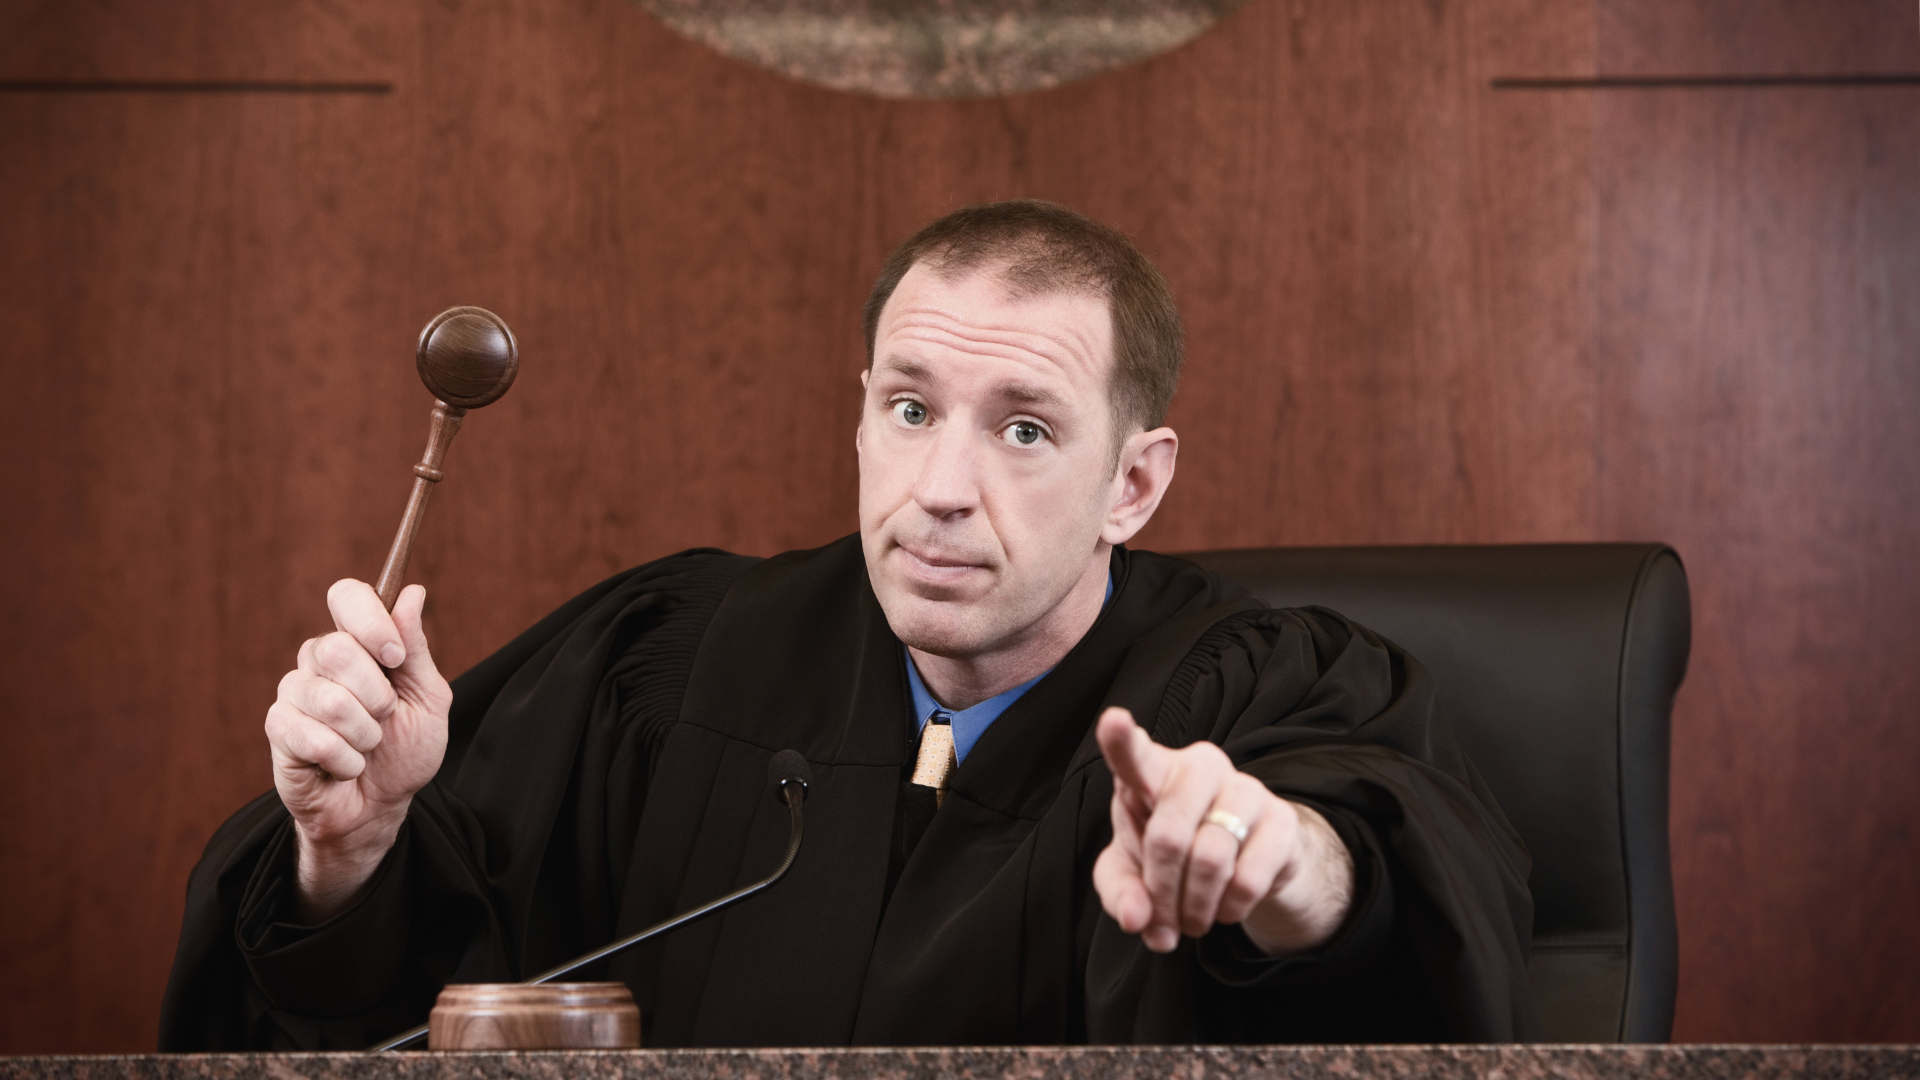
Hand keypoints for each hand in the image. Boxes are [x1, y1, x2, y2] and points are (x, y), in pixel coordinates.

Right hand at [265, 580, 450, 920]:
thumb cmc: (405, 750)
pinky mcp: (278, 731)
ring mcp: (294, 693)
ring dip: (365, 734)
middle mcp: (319, 660)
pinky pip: (314, 739)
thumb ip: (415, 648)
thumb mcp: (427, 698)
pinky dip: (346, 760)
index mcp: (358, 643)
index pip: (346, 596)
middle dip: (376, 694)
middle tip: (385, 715)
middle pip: (336, 647)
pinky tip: (346, 767)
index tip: (395, 656)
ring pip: (329, 699)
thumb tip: (411, 593)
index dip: (370, 620)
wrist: (381, 807)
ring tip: (367, 747)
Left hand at [1092, 707, 1353, 955]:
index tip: (1113, 720)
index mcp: (1154, 772)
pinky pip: (1248, 879)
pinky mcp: (1282, 820)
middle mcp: (1201, 768)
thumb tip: (1138, 918)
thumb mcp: (1133, 877)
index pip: (1135, 756)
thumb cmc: (1174, 856)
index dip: (1122, 741)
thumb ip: (1120, 893)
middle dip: (1160, 893)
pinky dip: (1229, 909)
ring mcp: (1246, 789)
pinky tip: (1226, 907)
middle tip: (1162, 924)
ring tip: (1191, 921)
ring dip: (1194, 909)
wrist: (1248, 863)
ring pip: (1210, 860)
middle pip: (1168, 837)